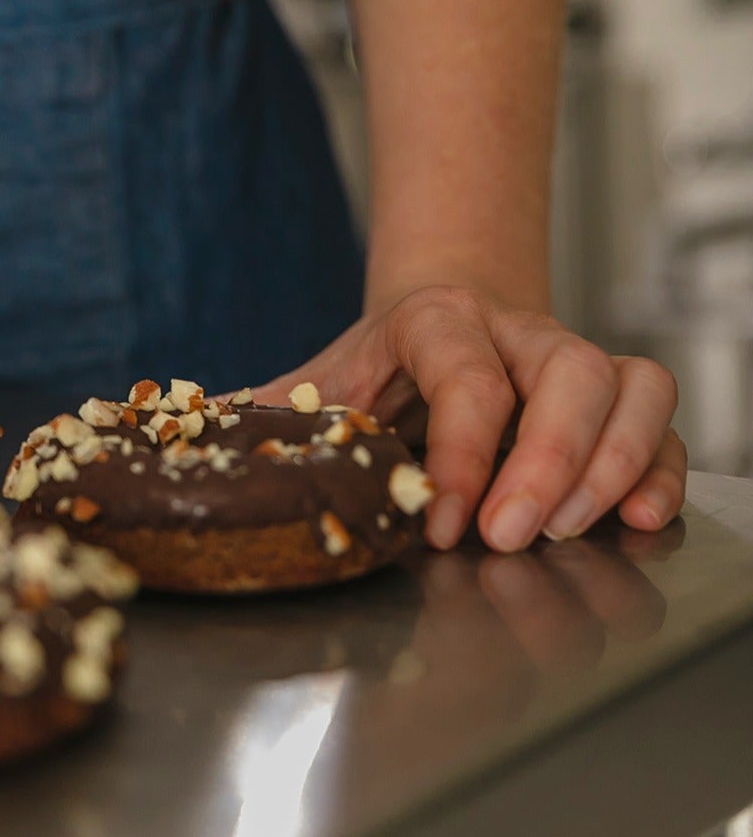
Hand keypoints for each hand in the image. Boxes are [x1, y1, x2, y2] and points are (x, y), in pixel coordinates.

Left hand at [258, 286, 684, 552]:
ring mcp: (572, 359)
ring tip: (570, 529)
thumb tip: (194, 437)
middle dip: (546, 461)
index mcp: (436, 320)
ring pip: (628, 386)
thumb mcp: (320, 381)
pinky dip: (660, 467)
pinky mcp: (613, 397)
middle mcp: (517, 331)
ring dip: (611, 464)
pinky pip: (659, 418)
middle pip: (567, 374)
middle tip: (510, 535)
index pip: (466, 374)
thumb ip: (273, 412)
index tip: (444, 520)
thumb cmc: (374, 367)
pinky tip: (640, 517)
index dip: (464, 450)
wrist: (435, 320)